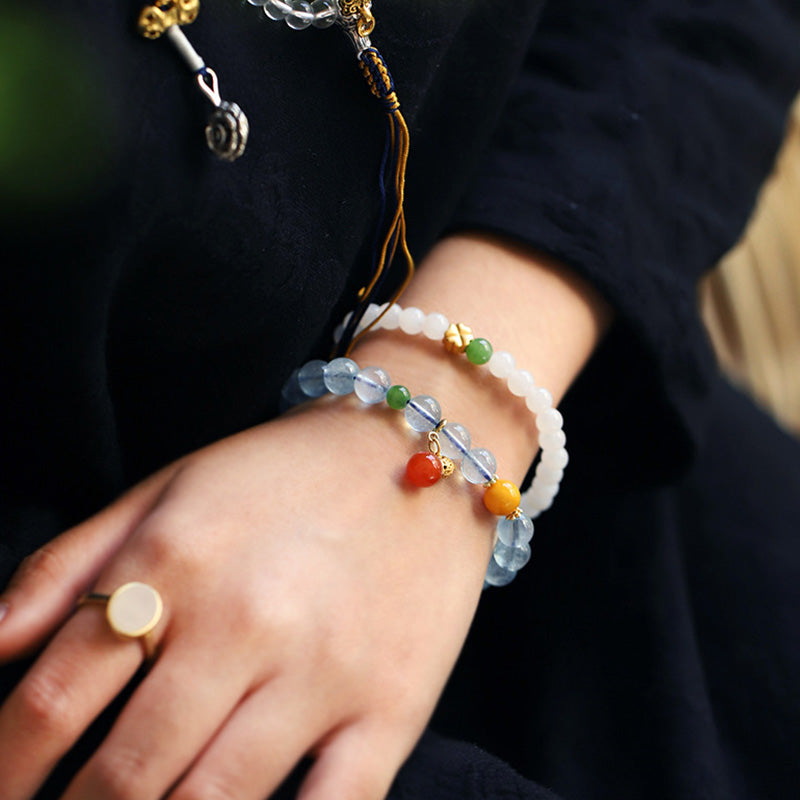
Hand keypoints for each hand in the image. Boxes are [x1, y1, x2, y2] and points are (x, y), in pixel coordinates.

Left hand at [0, 401, 491, 799]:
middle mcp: (247, 621)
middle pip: (124, 773)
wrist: (416, 454)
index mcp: (178, 560)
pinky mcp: (392, 707)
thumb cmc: (283, 473)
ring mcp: (326, 671)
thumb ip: (65, 567)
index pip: (54, 698)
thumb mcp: (166, 488)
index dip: (3, 766)